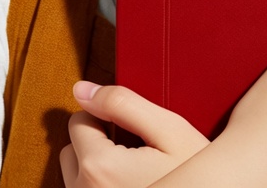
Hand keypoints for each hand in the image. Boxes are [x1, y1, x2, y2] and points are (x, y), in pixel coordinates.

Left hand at [60, 82, 208, 187]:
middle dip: (97, 142)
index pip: (79, 122)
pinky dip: (101, 184)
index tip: (130, 127)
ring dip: (96, 166)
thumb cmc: (193, 171)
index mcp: (99, 167)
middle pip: (72, 149)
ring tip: (132, 169)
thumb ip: (122, 103)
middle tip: (133, 148)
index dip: (106, 116)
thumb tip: (83, 89)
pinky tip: (131, 183)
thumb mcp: (168, 129)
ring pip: (76, 174)